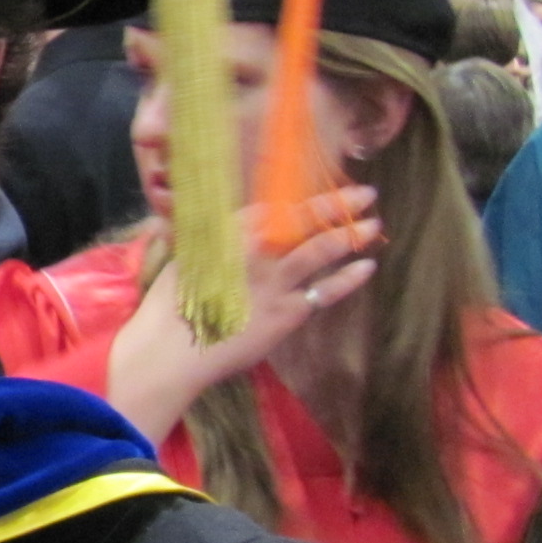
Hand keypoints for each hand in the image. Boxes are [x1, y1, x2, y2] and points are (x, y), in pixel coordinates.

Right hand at [103, 187, 382, 443]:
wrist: (173, 350)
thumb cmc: (166, 309)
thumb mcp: (181, 263)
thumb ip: (197, 242)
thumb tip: (182, 222)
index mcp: (226, 235)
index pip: (268, 208)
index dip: (294, 199)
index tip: (314, 193)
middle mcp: (256, 251)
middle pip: (302, 220)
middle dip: (335, 204)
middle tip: (364, 193)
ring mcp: (275, 281)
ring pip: (319, 250)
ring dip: (349, 234)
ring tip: (375, 223)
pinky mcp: (287, 312)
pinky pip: (324, 291)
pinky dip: (348, 279)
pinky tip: (367, 268)